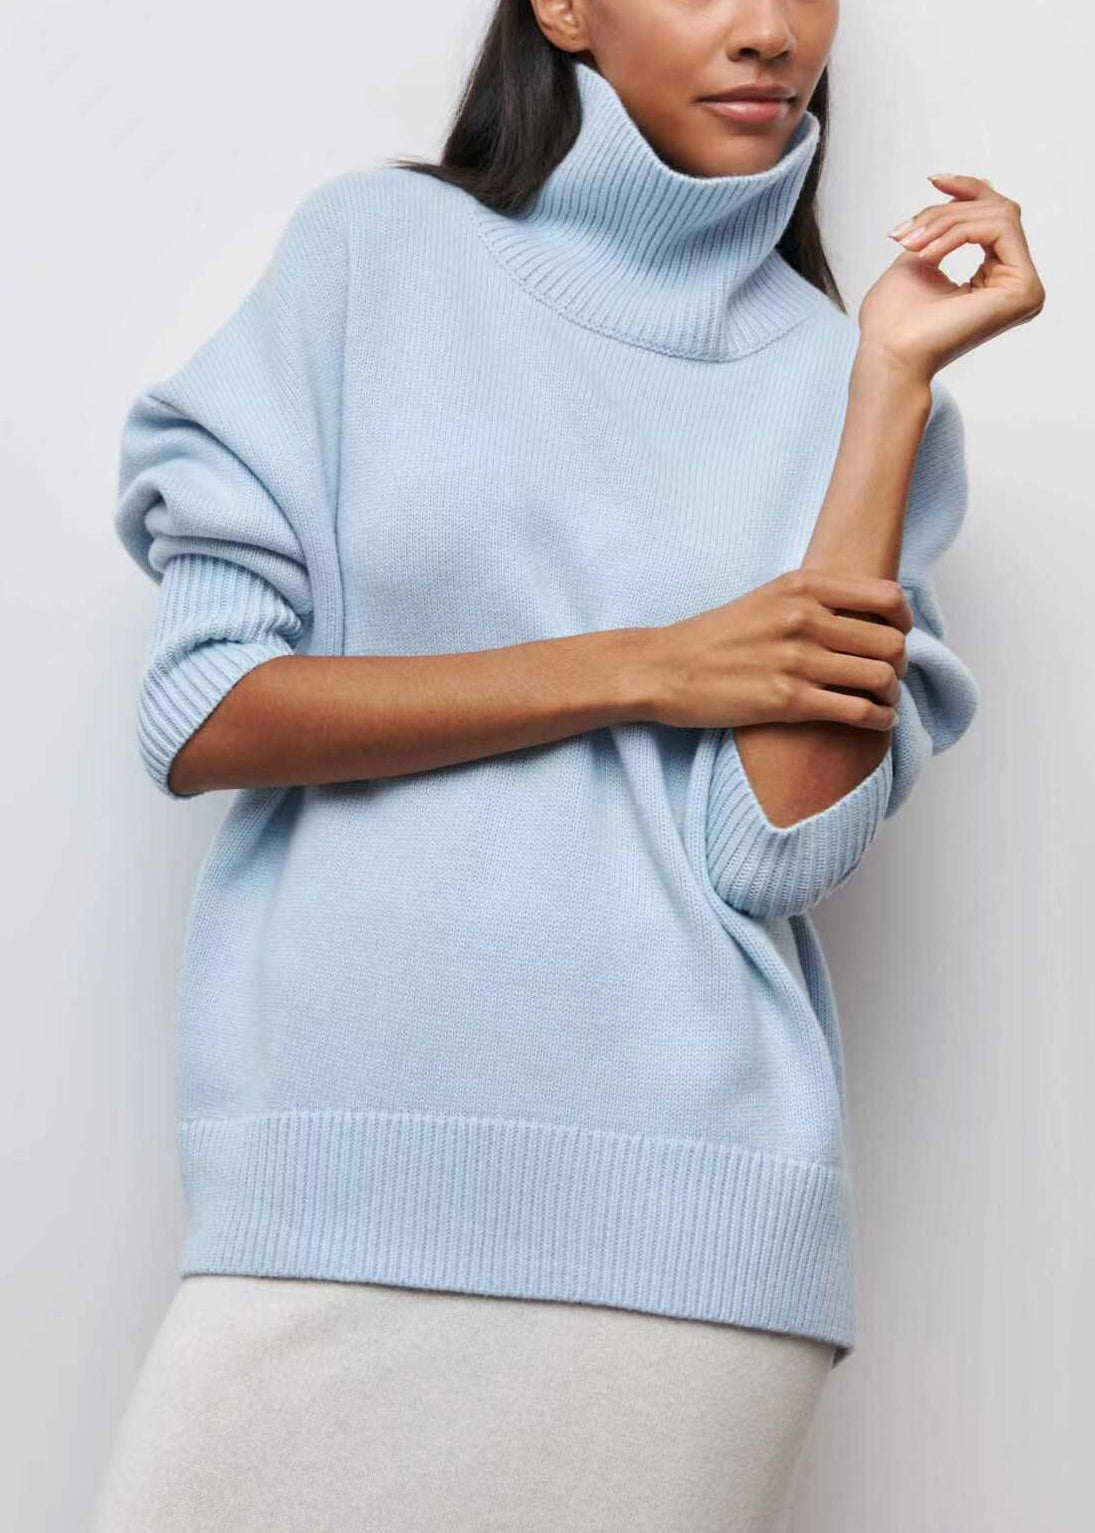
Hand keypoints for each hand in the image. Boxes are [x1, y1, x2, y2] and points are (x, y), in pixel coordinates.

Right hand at [636, 569, 912, 730]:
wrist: (664, 669)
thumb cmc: (714, 637)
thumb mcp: (766, 599)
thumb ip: (812, 600)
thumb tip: (863, 616)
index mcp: (801, 587)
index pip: (885, 597)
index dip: (904, 620)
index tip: (898, 635)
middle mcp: (804, 619)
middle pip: (890, 642)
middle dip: (899, 663)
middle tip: (890, 675)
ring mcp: (796, 661)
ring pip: (880, 678)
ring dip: (892, 694)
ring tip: (885, 702)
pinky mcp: (787, 701)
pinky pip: (857, 712)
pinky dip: (878, 720)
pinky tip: (876, 722)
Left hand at [858, 173, 1045, 381]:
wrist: (888, 353)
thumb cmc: (893, 320)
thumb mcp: (920, 256)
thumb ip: (946, 230)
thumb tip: (963, 195)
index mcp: (997, 279)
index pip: (996, 216)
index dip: (968, 190)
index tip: (933, 180)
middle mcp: (1016, 283)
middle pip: (996, 210)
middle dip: (947, 211)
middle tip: (907, 233)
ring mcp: (1024, 288)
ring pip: (997, 215)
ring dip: (946, 223)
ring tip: (912, 247)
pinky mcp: (1023, 289)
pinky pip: (998, 228)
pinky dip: (957, 233)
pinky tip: (928, 256)